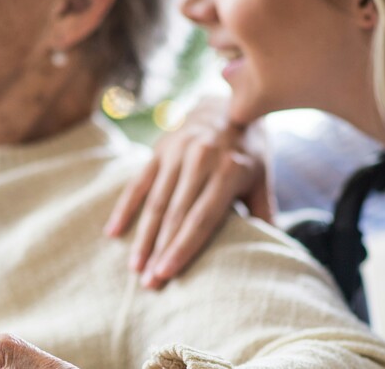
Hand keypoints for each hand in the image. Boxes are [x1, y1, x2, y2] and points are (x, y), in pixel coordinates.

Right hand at [104, 99, 272, 289]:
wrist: (226, 101)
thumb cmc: (247, 149)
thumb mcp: (262, 176)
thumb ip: (263, 212)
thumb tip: (272, 251)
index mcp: (229, 169)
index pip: (202, 217)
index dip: (183, 247)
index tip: (167, 274)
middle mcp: (201, 159)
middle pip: (175, 215)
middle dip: (160, 251)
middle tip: (149, 284)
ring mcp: (177, 152)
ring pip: (155, 203)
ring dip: (143, 237)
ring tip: (134, 268)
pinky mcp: (158, 149)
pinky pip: (138, 183)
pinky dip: (124, 208)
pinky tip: (113, 233)